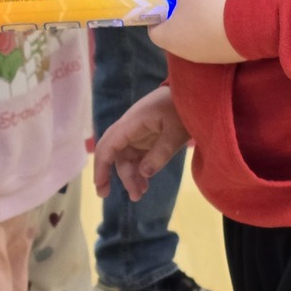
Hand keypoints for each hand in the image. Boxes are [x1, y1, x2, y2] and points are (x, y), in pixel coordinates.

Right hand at [93, 86, 189, 201]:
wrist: (191, 94)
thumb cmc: (182, 110)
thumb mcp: (175, 133)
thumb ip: (160, 154)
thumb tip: (143, 174)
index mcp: (132, 123)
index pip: (109, 145)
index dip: (101, 165)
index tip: (100, 184)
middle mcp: (130, 129)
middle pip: (116, 154)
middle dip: (113, 175)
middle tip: (120, 196)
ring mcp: (137, 133)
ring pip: (126, 157)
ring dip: (130, 176)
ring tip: (139, 194)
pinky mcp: (145, 138)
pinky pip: (136, 156)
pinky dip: (138, 170)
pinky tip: (144, 183)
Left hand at [143, 0, 244, 63]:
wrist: (258, 22)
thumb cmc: (212, 2)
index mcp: (170, 39)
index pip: (153, 29)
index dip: (156, 11)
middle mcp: (186, 53)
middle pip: (175, 30)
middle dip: (179, 10)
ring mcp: (209, 57)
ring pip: (196, 33)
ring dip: (198, 16)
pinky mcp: (229, 55)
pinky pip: (215, 37)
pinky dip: (216, 24)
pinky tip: (226, 8)